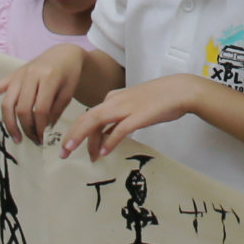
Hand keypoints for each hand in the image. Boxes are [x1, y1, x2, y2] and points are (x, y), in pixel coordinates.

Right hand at [0, 46, 90, 140]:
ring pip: (8, 103)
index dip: (41, 127)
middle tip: (34, 140)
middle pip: (23, 108)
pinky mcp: (12, 75)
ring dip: (10, 124)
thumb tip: (43, 130)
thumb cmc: (69, 73)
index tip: (43, 138)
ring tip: (17, 138)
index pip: (41, 109)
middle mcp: (31, 75)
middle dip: (27, 128)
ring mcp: (19, 74)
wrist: (63, 53)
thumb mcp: (69, 92)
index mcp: (49, 77)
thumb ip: (56, 110)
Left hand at [66, 72, 205, 161]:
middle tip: (63, 153)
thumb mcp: (133, 108)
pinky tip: (104, 152)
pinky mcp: (139, 115)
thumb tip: (106, 138)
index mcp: (113, 98)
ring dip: (82, 137)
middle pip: (87, 117)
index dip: (77, 132)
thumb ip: (119, 120)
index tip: (72, 147)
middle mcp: (116, 101)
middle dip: (72, 135)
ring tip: (72, 151)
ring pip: (96, 120)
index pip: (89, 115)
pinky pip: (120, 129)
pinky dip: (109, 140)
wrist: (180, 90)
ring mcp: (127, 107)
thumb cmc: (159, 100)